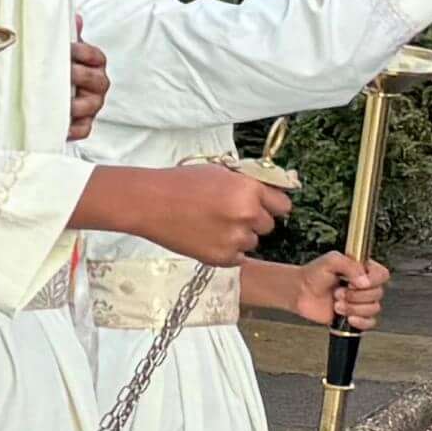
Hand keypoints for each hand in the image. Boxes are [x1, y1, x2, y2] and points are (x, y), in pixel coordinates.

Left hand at [68, 36, 108, 141]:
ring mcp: (93, 105)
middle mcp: (98, 85)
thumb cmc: (66, 68)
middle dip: (78, 76)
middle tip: (61, 75)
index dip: (82, 52)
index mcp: (95, 65)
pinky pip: (84, 129)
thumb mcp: (68, 50)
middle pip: (94, 80)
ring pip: (90, 106)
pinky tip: (61, 128)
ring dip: (74, 105)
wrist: (64, 93)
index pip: (95, 56)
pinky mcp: (85, 124)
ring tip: (58, 103)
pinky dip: (73, 130)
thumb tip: (75, 17)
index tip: (67, 49)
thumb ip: (70, 35)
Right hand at [113, 159, 294, 265]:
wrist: (148, 203)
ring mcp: (235, 239)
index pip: (283, 204)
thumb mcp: (219, 172)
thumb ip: (247, 183)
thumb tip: (269, 190)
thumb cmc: (179, 183)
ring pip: (252, 242)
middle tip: (229, 214)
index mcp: (249, 190)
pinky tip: (207, 236)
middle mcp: (247, 215)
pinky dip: (226, 250)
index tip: (261, 204)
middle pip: (268, 225)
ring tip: (213, 225)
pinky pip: (237, 256)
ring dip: (239, 236)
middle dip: (253, 220)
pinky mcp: (221, 258)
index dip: (271, 204)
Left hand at [298, 253, 388, 331]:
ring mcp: (361, 302)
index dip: (372, 280)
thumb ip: (350, 265)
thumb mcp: (331, 261)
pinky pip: (370, 323)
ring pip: (373, 308)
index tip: (353, 282)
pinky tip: (347, 317)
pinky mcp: (356, 316)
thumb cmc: (313, 275)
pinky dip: (360, 322)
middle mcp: (365, 286)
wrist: (300, 292)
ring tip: (336, 303)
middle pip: (378, 294)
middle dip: (355, 295)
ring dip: (353, 308)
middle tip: (338, 292)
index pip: (382, 275)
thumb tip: (364, 281)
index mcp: (363, 270)